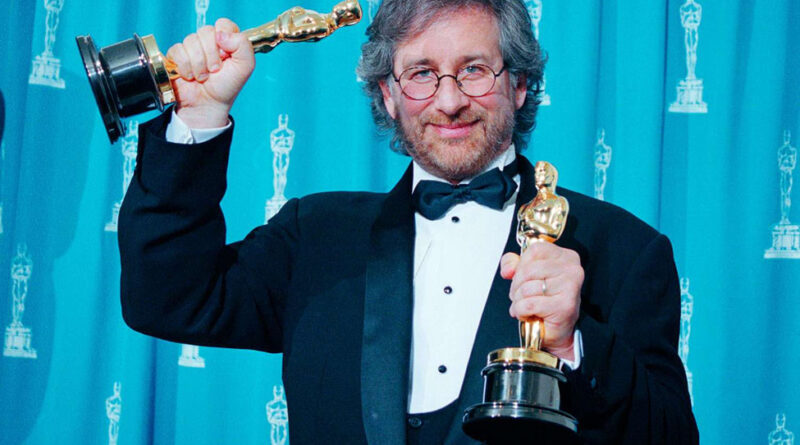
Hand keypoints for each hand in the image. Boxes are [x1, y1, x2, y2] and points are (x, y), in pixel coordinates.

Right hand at [167, 18, 254, 127]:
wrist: (208, 105)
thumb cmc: (227, 86)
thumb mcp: (245, 66)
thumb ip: (242, 44)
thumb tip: (221, 34)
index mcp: (226, 39)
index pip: (223, 24)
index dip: (224, 40)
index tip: (226, 56)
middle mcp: (209, 41)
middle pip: (206, 31)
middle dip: (212, 55)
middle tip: (215, 70)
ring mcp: (192, 47)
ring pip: (191, 41)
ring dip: (199, 64)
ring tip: (203, 76)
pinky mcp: (176, 55)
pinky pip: (177, 50)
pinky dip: (185, 67)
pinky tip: (190, 76)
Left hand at [500, 242, 582, 360]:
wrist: (557, 330)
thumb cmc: (545, 301)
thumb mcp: (527, 276)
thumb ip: (513, 264)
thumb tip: (508, 269)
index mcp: (566, 256)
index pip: (535, 250)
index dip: (521, 265)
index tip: (522, 278)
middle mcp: (572, 269)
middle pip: (528, 270)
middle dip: (516, 286)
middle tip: (520, 297)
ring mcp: (570, 287)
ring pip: (526, 288)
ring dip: (518, 301)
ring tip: (525, 307)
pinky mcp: (564, 306)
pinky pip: (528, 304)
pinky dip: (521, 311)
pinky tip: (527, 315)